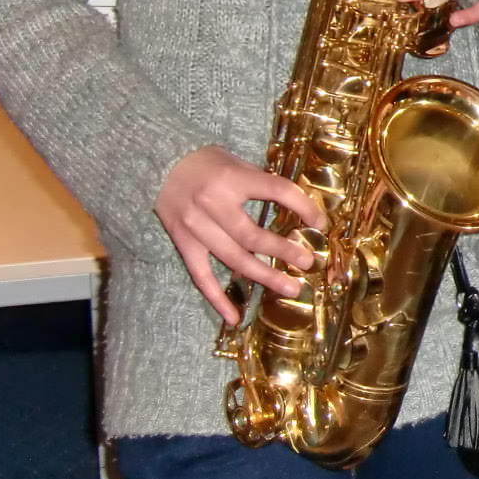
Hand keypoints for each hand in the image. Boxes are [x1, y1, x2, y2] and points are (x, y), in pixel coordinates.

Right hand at [155, 145, 326, 323]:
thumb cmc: (205, 161)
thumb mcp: (236, 161)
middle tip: (308, 263)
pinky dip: (218, 298)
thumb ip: (260, 183)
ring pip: (234, 259)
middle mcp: (214, 204)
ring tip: (291, 287)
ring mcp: (196, 227)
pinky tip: (234, 317)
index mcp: (234, 178)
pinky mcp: (183, 243)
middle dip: (284, 251)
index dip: (303, 206)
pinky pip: (201, 276)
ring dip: (264, 276)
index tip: (320, 222)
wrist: (158, 162)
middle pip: (254, 235)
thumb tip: (296, 207)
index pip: (278, 191)